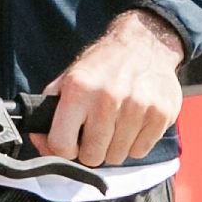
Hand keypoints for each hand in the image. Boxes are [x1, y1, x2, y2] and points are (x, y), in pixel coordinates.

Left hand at [40, 8, 188, 168]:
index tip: (71, 143)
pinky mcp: (160, 114)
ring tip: (116, 125)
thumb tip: (41, 142)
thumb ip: (50, 112)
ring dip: (114, 147)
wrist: (143, 44)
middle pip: (92, 157)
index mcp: (79, 90)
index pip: (62, 145)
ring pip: (117, 157)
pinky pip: (141, 152)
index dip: (64, 150)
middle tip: (96, 132)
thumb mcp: (68, 79)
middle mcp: (108, 98)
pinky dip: (135, 144)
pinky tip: (133, 124)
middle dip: (91, 149)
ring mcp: (137, 107)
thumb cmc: (103, 66)